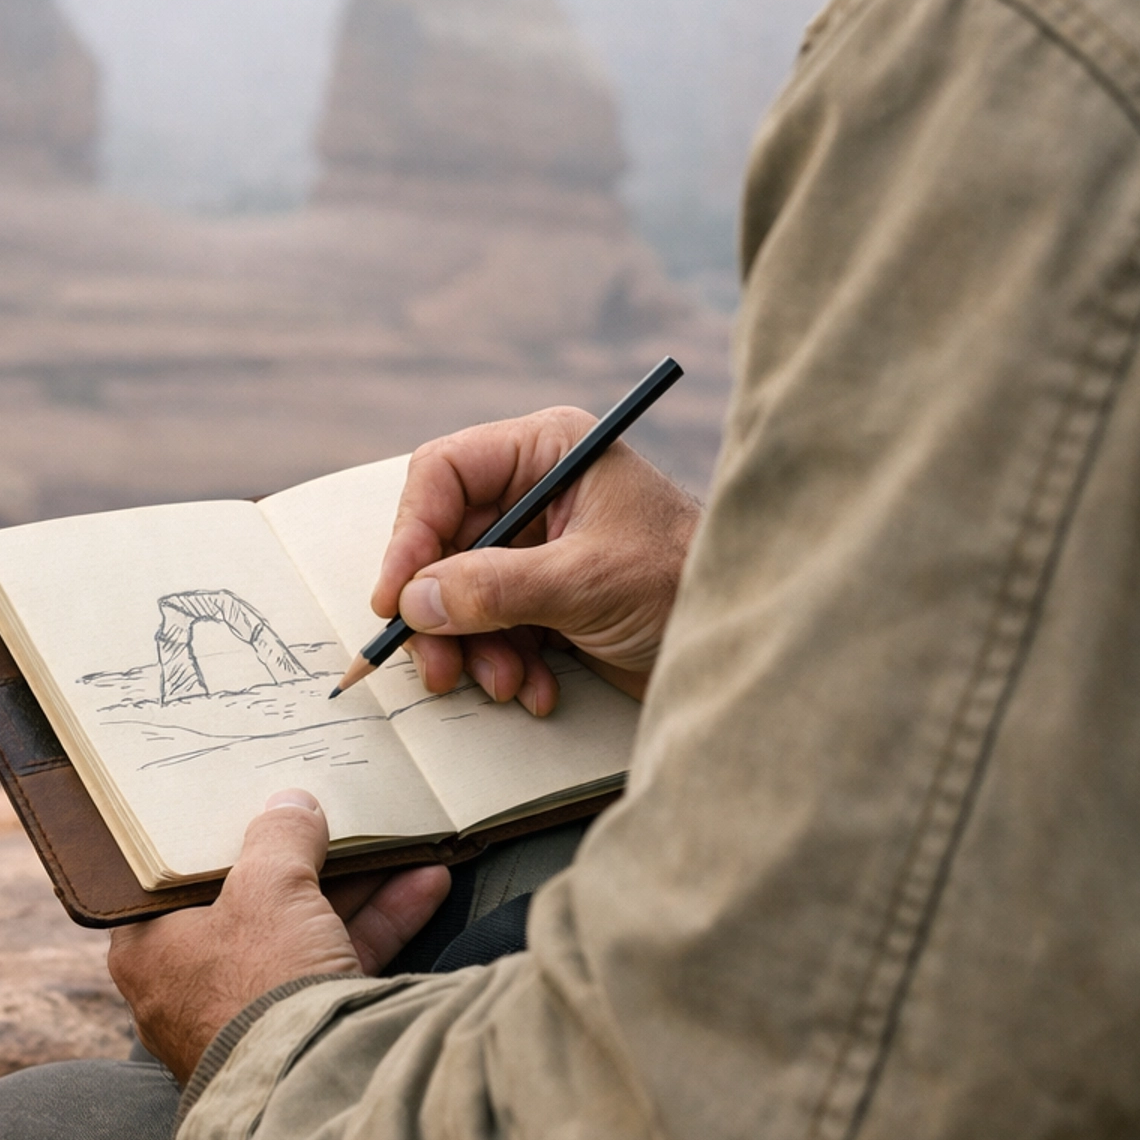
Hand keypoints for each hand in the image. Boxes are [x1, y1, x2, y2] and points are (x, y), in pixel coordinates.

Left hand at [108, 791, 450, 1083]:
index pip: (172, 878)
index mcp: (150, 948)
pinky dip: (378, 925)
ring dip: (356, 887)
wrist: (312, 1092)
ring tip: (397, 840)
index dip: (213, 836)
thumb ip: (280, 836)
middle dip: (304, 859)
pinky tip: (424, 886)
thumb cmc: (259, 985)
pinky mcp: (303, 1029)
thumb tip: (291, 805)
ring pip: (303, 930)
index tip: (246, 803)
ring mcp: (251, 1010)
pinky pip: (336, 962)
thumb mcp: (268, 887)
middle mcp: (192, 983)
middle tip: (330, 816)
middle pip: (249, 900)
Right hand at [371, 407, 700, 712]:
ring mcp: (541, 548)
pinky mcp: (548, 598)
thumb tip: (414, 601)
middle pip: (443, 542)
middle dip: (441, 611)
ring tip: (506, 684)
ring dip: (473, 648)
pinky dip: (505, 664)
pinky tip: (539, 688)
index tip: (395, 599)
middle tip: (438, 665)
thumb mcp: (587, 582)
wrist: (745, 643)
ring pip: (459, 593)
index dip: (409, 535)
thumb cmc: (686, 583)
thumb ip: (496, 587)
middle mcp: (537, 491)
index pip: (444, 474)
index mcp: (548, 451)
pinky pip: (492, 627)